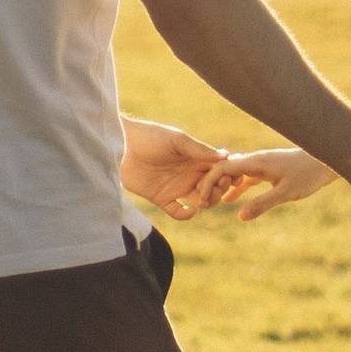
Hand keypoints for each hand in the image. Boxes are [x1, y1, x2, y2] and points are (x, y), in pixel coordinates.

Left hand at [120, 121, 237, 218]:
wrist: (121, 146)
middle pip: (213, 188)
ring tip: (204, 199)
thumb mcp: (177, 141)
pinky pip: (179, 212)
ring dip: (207, 202)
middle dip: (219, 190)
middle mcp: (189, 174)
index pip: (218, 170)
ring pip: (201, 201)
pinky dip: (187, 214)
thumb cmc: (150, 136)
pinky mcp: (162, 198)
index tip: (229, 177)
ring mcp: (176, 187)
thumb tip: (227, 156)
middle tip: (216, 188)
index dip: (226, 175)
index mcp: (196, 158)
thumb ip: (200, 150)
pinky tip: (190, 209)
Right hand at [214, 148, 334, 220]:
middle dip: (211, 184)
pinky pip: (246, 177)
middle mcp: (256, 160)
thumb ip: (263, 204)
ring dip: (222, 186)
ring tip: (211, 203)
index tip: (202, 198)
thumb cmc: (308, 175)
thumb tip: (240, 217)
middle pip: (225, 169)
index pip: (224, 167)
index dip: (209, 182)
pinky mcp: (268, 169)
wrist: (327, 161)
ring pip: (235, 173)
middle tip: (202, 203)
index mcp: (257, 162)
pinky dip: (236, 187)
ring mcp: (262, 164)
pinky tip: (230, 200)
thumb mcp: (286, 193)